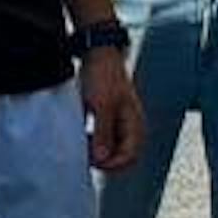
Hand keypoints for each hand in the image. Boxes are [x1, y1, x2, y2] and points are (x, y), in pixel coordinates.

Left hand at [81, 42, 143, 175]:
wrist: (98, 53)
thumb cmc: (103, 76)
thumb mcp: (101, 106)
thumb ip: (103, 133)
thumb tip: (102, 159)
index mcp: (135, 125)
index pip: (128, 158)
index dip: (110, 164)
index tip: (91, 161)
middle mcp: (131, 127)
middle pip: (121, 157)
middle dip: (104, 159)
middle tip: (85, 154)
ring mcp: (121, 123)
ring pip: (111, 149)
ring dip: (98, 151)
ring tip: (83, 143)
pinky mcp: (110, 118)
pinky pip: (104, 138)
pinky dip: (94, 141)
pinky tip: (82, 134)